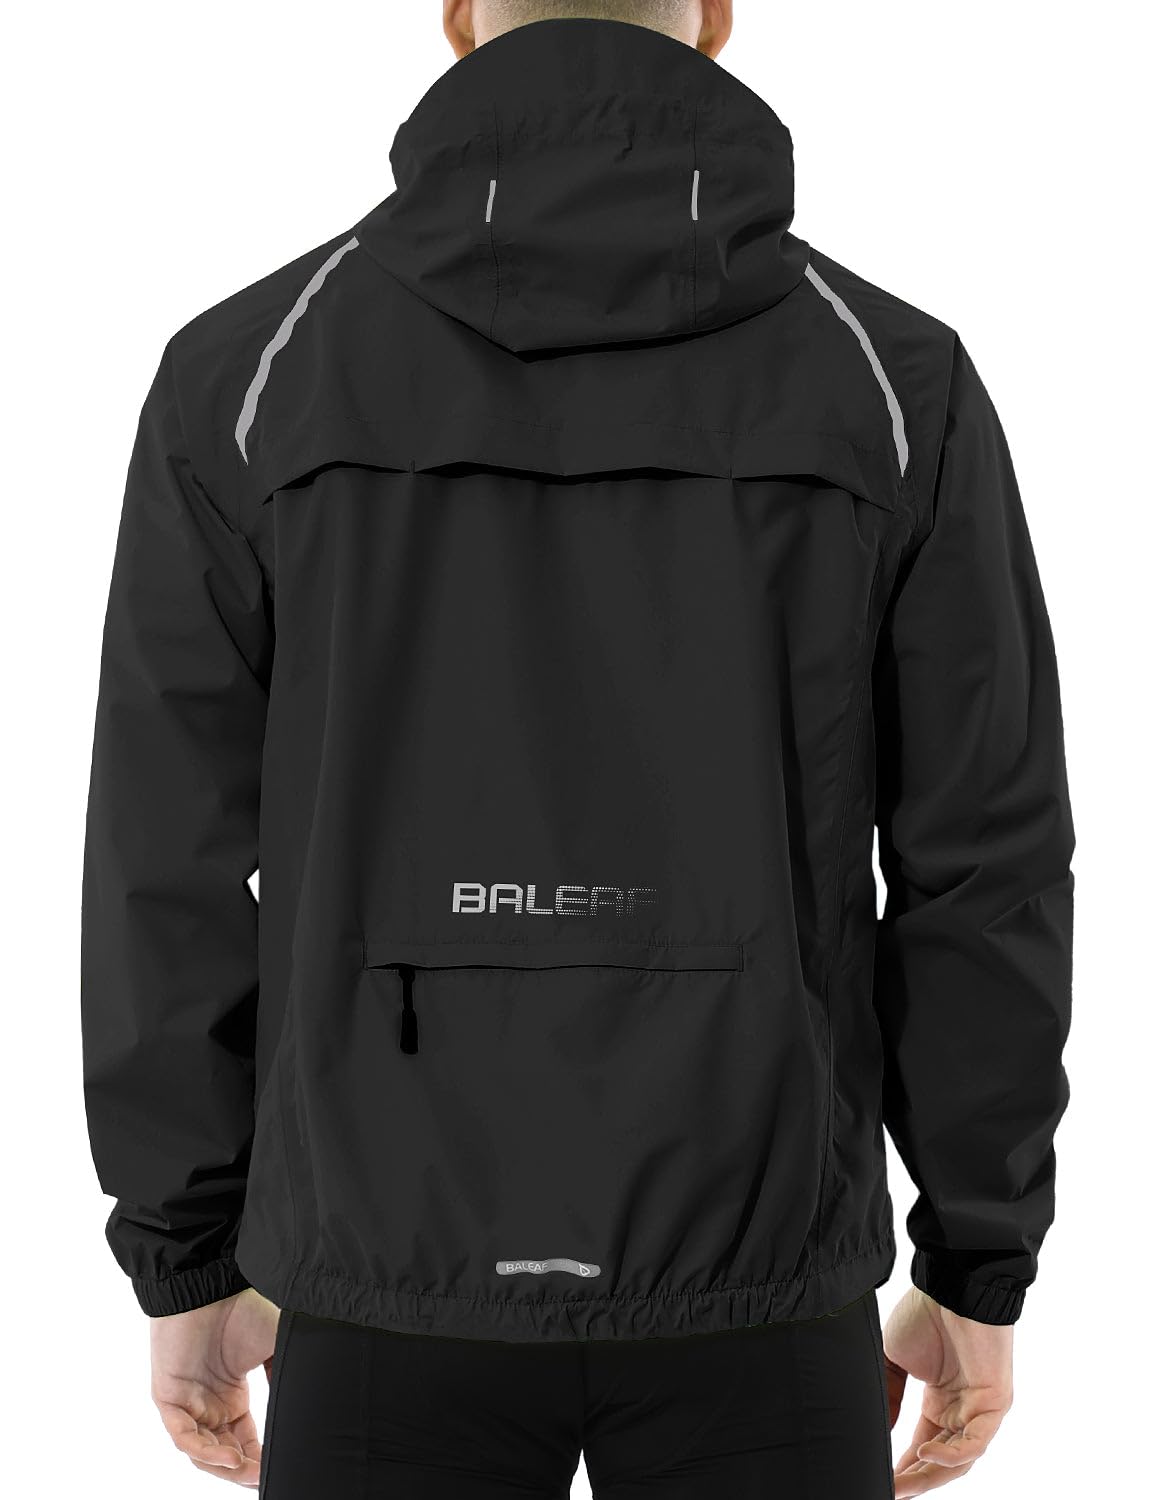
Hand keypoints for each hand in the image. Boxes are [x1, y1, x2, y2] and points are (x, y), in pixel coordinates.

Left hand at [151, 1288, 279, 1486]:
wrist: (212, 1283)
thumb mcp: (275, 1346)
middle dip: (245, 1471)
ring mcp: (187, 1403)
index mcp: (232, 1396)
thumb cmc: (243, 1308)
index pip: (245, 1442)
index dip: (261, 1459)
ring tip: (250, 1474)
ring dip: (226, 1467)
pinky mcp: (168, 1397)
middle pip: (224, 1452)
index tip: (281, 1470)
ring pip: (202, 1452)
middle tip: (266, 1479)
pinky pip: (183, 1436)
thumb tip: (307, 1406)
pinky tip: (228, 1457)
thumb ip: (286, 1375)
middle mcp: (208, 1405)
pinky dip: (205, 1451)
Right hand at [883, 1288, 1013, 1495]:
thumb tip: (880, 1429)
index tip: (882, 1481)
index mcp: (940, 1402)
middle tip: (889, 1491)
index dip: (905, 1468)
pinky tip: (925, 1454)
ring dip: (931, 1476)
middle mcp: (962, 1411)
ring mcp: (980, 1409)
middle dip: (915, 1480)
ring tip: (902, 1484)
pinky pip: (976, 1441)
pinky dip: (952, 1454)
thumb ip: (888, 1394)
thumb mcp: (894, 1358)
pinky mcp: (994, 1403)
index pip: (924, 1448)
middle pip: (942, 1462)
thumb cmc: (924, 1314)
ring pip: (960, 1460)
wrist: (949, 1285)